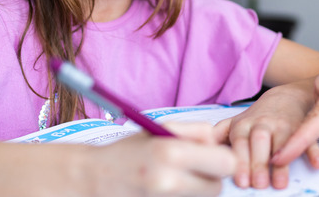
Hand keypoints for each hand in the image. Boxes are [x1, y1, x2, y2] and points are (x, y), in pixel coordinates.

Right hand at [87, 122, 235, 196]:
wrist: (93, 180)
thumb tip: (220, 142)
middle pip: (217, 187)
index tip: (211, 154)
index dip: (221, 157)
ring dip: (198, 190)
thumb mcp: (159, 129)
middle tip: (194, 168)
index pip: (225, 163)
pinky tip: (168, 191)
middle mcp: (169, 182)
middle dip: (211, 177)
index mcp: (171, 153)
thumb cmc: (127, 151)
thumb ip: (195, 132)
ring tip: (176, 178)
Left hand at [214, 80, 318, 189]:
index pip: (240, 143)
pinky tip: (315, 163)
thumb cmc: (259, 117)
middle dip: (259, 163)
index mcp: (245, 124)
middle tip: (259, 185)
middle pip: (260, 142)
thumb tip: (199, 147)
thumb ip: (219, 135)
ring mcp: (285, 125)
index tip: (240, 180)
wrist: (289, 96)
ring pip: (283, 141)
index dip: (240, 161)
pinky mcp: (303, 127)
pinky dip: (313, 150)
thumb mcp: (237, 122)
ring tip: (280, 183)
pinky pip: (310, 138)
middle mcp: (264, 124)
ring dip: (282, 162)